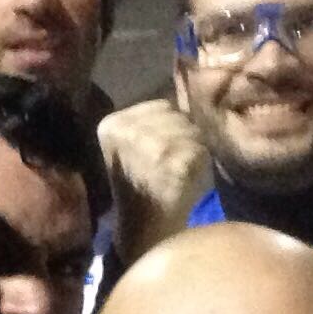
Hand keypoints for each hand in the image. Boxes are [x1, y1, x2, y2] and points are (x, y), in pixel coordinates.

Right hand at [98, 99, 213, 263]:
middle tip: (175, 164)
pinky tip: (187, 182)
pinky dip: (201, 166)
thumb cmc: (144, 187)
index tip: (164, 151)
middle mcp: (125, 133)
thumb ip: (154, 119)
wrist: (143, 232)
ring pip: (191, 132)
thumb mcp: (135, 146)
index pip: (161, 105)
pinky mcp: (169, 165)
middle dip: (185, 136)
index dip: (172, 125)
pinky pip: (199, 152)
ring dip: (196, 151)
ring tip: (181, 173)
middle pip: (177, 115)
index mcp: (110, 125)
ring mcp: (147, 149)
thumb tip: (186, 80)